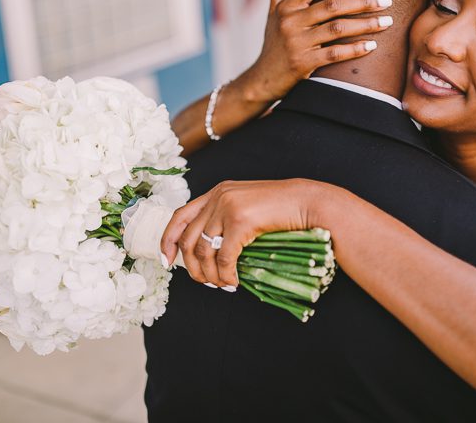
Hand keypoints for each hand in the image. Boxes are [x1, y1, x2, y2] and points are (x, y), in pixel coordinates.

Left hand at [160, 179, 319, 287]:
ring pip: (204, 250)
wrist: (309, 202)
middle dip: (192, 267)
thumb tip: (208, 253)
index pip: (179, 216)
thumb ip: (226, 219)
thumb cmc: (283, 209)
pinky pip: (224, 257)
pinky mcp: (241, 221)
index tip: (167, 261)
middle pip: (189, 238)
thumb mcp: (247, 208)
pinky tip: (233, 281)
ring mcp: (228, 207)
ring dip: (209, 274)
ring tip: (221, 284)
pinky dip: (226, 274)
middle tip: (203, 282)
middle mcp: (218, 197)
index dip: (168, 240)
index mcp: (217, 192)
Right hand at [235, 0, 396, 102]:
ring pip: (337, 28)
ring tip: (387, 21)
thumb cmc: (273, 43)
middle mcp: (291, 22)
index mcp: (286, 7)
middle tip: (386, 0)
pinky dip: (354, 49)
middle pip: (331, 5)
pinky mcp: (304, 63)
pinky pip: (334, 54)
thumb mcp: (272, 13)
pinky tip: (372, 45)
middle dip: (362, 2)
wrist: (263, 79)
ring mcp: (297, 43)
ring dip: (365, 24)